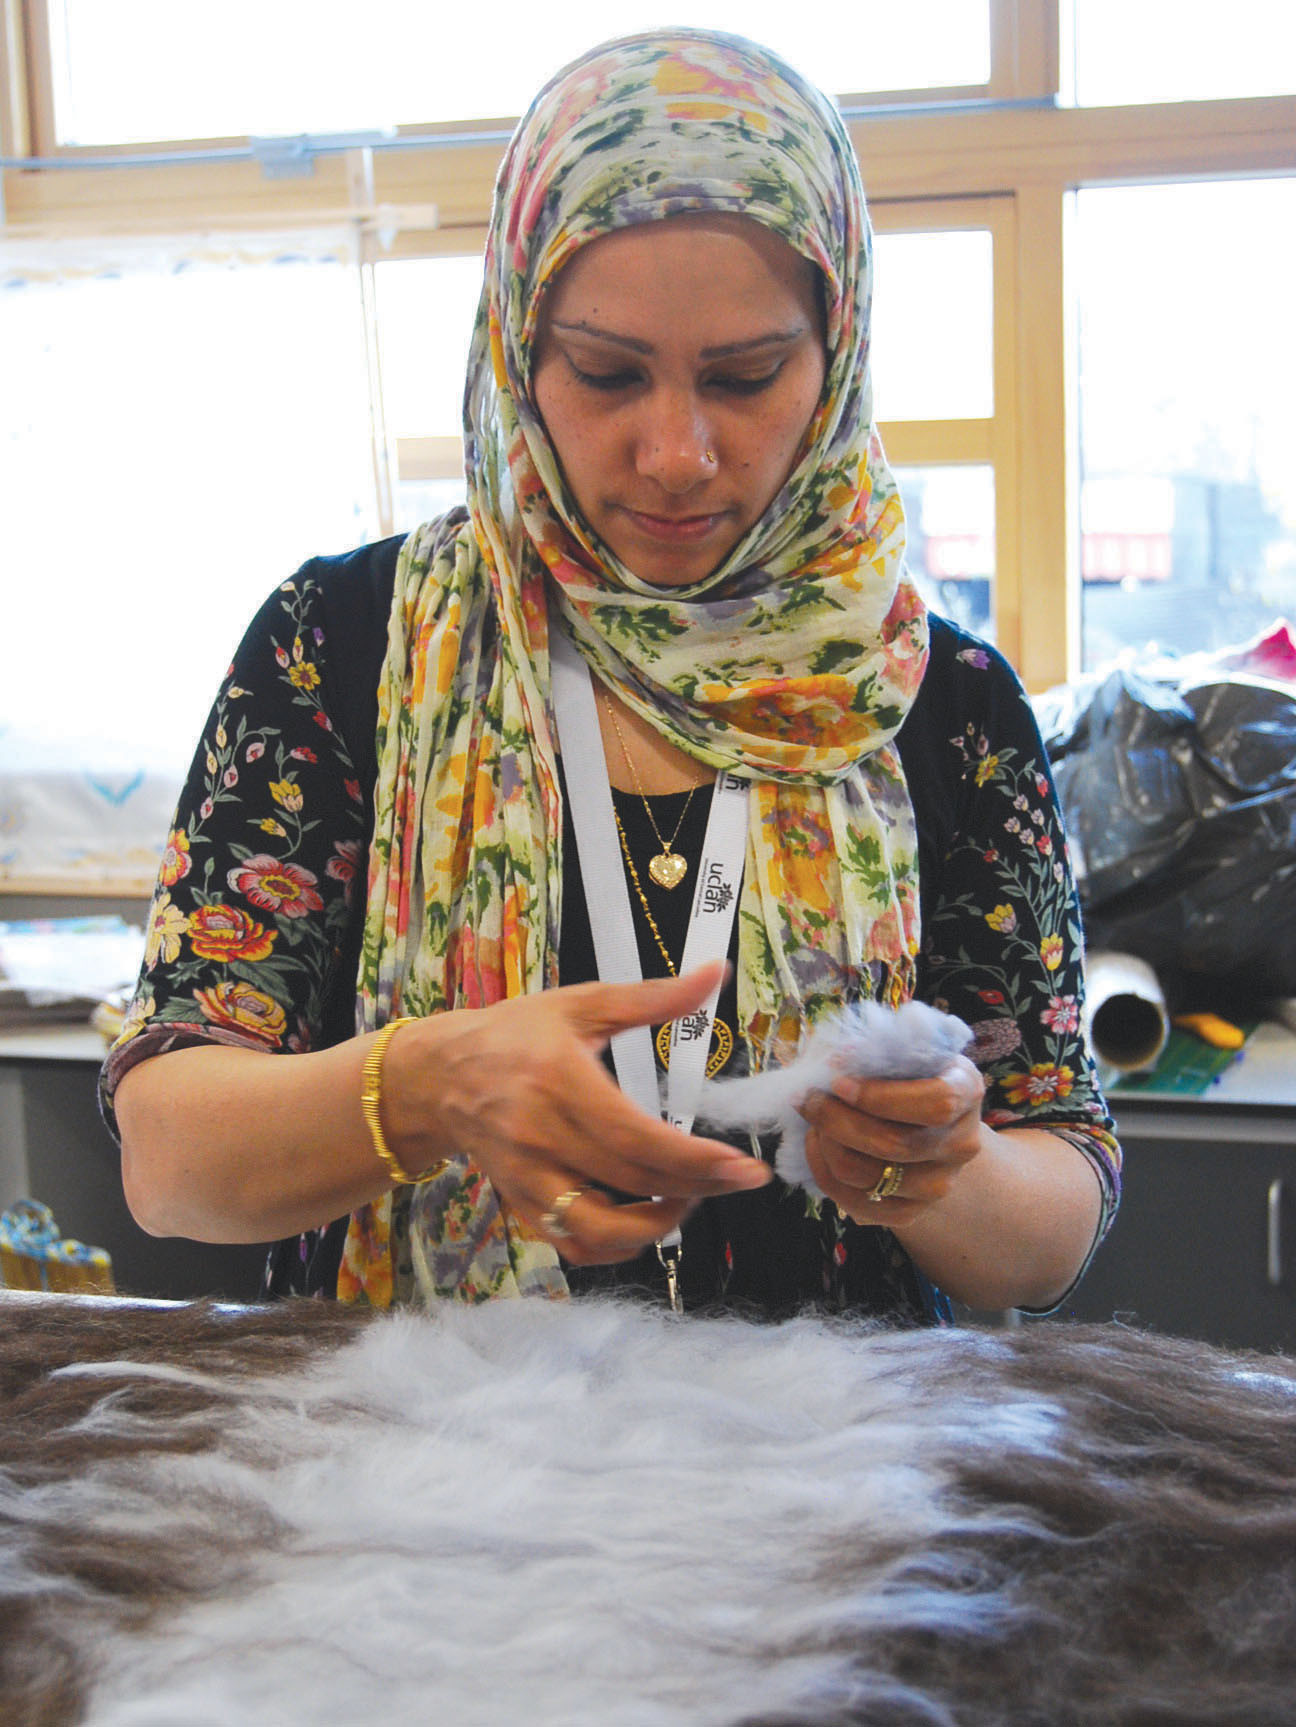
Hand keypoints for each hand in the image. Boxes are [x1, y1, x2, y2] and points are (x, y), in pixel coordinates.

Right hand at [380, 961, 769, 1264]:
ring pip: (601, 1230)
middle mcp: (542, 1137)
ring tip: (687, 1198)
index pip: (638, 1140)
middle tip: (737, 1179)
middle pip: (632, 1184)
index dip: (697, 1162)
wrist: (440, 1074)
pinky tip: (643, 1220)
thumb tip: (713, 975)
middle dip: (697, 1190)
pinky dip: (615, 1246)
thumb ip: (652, 997)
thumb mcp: (581, 1004)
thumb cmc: (516, 1034)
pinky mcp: (520, 1204)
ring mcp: (528, 1178)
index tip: (743, 1168)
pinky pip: (573, 1243)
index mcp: (561, 1083)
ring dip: (656, 1227)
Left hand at [798, 1054, 985, 1225]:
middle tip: (808, 1100)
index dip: (881, 1096)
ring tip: (814, 1122)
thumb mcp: (906, 1053)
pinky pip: (857, 1204)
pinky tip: (818, 1148)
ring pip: (866, 1175)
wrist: (928, 1124)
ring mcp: (939, 1183)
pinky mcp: (912, 1212)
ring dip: (826, 1146)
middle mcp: (961, 1144)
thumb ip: (881, 1053)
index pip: (935, 1102)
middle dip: (837, 1120)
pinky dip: (825, 1175)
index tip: (838, 1082)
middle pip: (893, 1144)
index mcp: (966, 1092)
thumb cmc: (908, 1077)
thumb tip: (839, 1060)